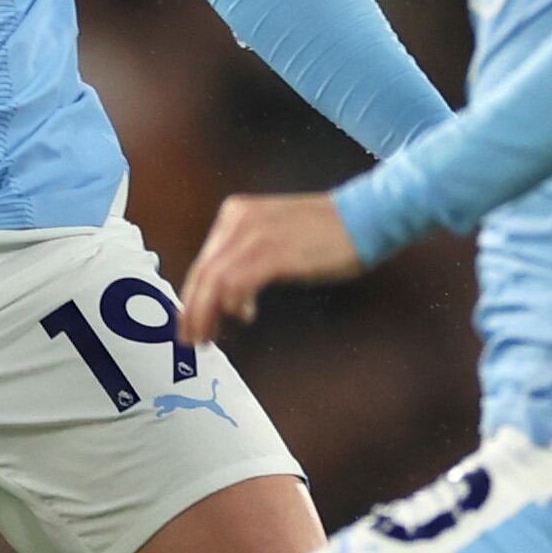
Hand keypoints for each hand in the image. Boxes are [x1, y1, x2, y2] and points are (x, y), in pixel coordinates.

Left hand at [180, 192, 365, 346]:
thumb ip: (246, 256)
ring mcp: (256, 235)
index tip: (188, 322)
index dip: (191, 297)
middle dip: (192, 312)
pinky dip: (234, 305)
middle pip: (203, 273)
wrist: (363, 216)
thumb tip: (224, 294)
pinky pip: (238, 284)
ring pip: (215, 282)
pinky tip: (245, 315)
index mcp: (236, 214)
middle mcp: (240, 220)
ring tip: (210, 336)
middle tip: (190, 338)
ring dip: (207, 315)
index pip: (203, 261)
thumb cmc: (325, 232)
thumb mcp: (274, 235)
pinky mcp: (274, 253)